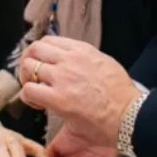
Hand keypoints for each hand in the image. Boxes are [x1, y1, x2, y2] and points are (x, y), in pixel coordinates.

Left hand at [18, 36, 139, 147]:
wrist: (129, 115)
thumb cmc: (121, 95)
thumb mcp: (104, 63)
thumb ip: (85, 59)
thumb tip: (72, 61)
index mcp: (82, 50)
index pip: (49, 41)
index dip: (41, 54)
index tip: (43, 66)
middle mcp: (70, 59)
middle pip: (34, 49)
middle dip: (28, 62)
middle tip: (32, 78)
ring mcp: (63, 78)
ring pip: (28, 66)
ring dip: (26, 79)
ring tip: (36, 93)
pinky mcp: (58, 99)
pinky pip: (29, 90)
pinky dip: (28, 97)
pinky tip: (39, 105)